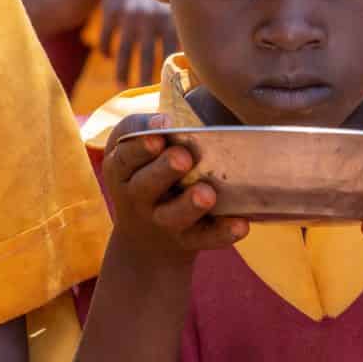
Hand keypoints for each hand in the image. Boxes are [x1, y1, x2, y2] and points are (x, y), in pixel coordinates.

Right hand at [96, 0, 177, 89]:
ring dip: (122, 71)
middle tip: (145, 95)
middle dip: (144, 77)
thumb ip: (180, 32)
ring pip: (123, 50)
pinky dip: (106, 50)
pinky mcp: (109, 12)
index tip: (170, 90)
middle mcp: (149, 17)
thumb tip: (196, 66)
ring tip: (122, 85)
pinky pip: (106, 39)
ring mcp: (128, 15)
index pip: (170, 51)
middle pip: (146, 55)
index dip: (169, 72)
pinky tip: (110, 58)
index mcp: (168, 19)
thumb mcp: (168, 9)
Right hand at [102, 119, 245, 256]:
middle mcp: (138, 199)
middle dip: (164, 169)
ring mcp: (162, 223)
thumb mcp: (131, 154)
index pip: (125, 157)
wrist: (145, 240)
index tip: (161, 130)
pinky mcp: (187, 241)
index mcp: (122, 173)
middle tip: (183, 157)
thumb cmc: (144, 177)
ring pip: (173, 216)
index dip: (141, 144)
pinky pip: (205, 238)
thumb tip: (168, 120)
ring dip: (190, 205)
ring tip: (207, 193)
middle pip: (146, 185)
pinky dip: (223, 232)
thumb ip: (143, 129)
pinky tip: (241, 224)